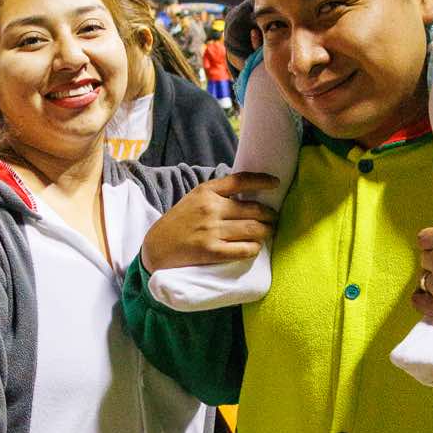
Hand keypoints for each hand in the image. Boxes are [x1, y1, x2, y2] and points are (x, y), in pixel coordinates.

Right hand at [141, 173, 277, 272]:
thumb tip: (249, 194)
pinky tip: (255, 247)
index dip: (262, 181)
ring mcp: (211, 231)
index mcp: (206, 191)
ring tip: (268, 232)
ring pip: (253, 229)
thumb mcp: (194, 200)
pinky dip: (254, 248)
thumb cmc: (179, 223)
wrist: (156, 248)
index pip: (241, 181)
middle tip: (274, 218)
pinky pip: (244, 249)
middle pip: (254, 209)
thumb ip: (217, 195)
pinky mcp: (212, 252)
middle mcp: (210, 208)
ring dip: (266, 232)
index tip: (276, 183)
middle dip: (270, 215)